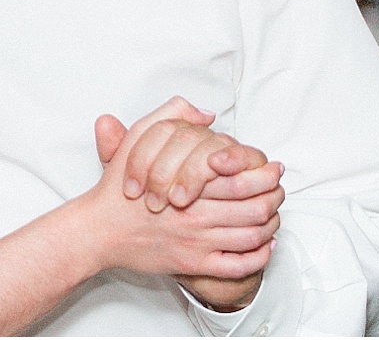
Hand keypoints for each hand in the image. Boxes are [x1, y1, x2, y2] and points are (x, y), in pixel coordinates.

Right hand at [77, 101, 282, 294]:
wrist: (99, 230)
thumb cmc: (118, 187)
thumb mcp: (138, 138)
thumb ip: (171, 116)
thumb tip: (207, 114)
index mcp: (187, 182)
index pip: (240, 177)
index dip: (264, 173)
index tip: (273, 169)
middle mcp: (195, 213)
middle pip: (253, 206)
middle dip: (274, 197)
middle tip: (279, 191)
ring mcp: (196, 241)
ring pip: (250, 235)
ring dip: (270, 225)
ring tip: (274, 216)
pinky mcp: (193, 264)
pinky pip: (237, 265)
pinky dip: (258, 256)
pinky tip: (264, 246)